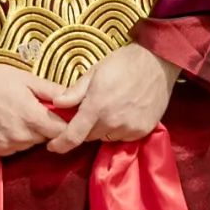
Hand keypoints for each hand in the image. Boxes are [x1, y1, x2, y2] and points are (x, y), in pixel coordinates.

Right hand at [0, 60, 68, 156]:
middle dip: (46, 128)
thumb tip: (74, 98)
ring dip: (30, 134)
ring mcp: (5, 145)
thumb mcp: (27, 78)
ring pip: (29, 144)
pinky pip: (13, 149)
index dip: (65, 125)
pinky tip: (5, 124)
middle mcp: (20, 135)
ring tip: (18, 116)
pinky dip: (14, 140)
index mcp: (32, 117)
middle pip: (46, 139)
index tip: (62, 118)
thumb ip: (52, 90)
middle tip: (36, 112)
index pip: (61, 132)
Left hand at [45, 43, 178, 153]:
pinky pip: (123, 137)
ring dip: (102, 129)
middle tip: (88, 113)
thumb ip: (75, 91)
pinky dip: (118, 129)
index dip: (60, 144)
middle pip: (89, 137)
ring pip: (106, 137)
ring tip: (108, 110)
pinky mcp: (143, 131)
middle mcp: (112, 122)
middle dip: (84, 128)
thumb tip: (56, 104)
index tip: (52, 146)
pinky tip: (122, 113)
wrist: (157, 63)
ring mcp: (130, 128)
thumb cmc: (123, 63)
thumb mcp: (94, 72)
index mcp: (97, 107)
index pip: (73, 136)